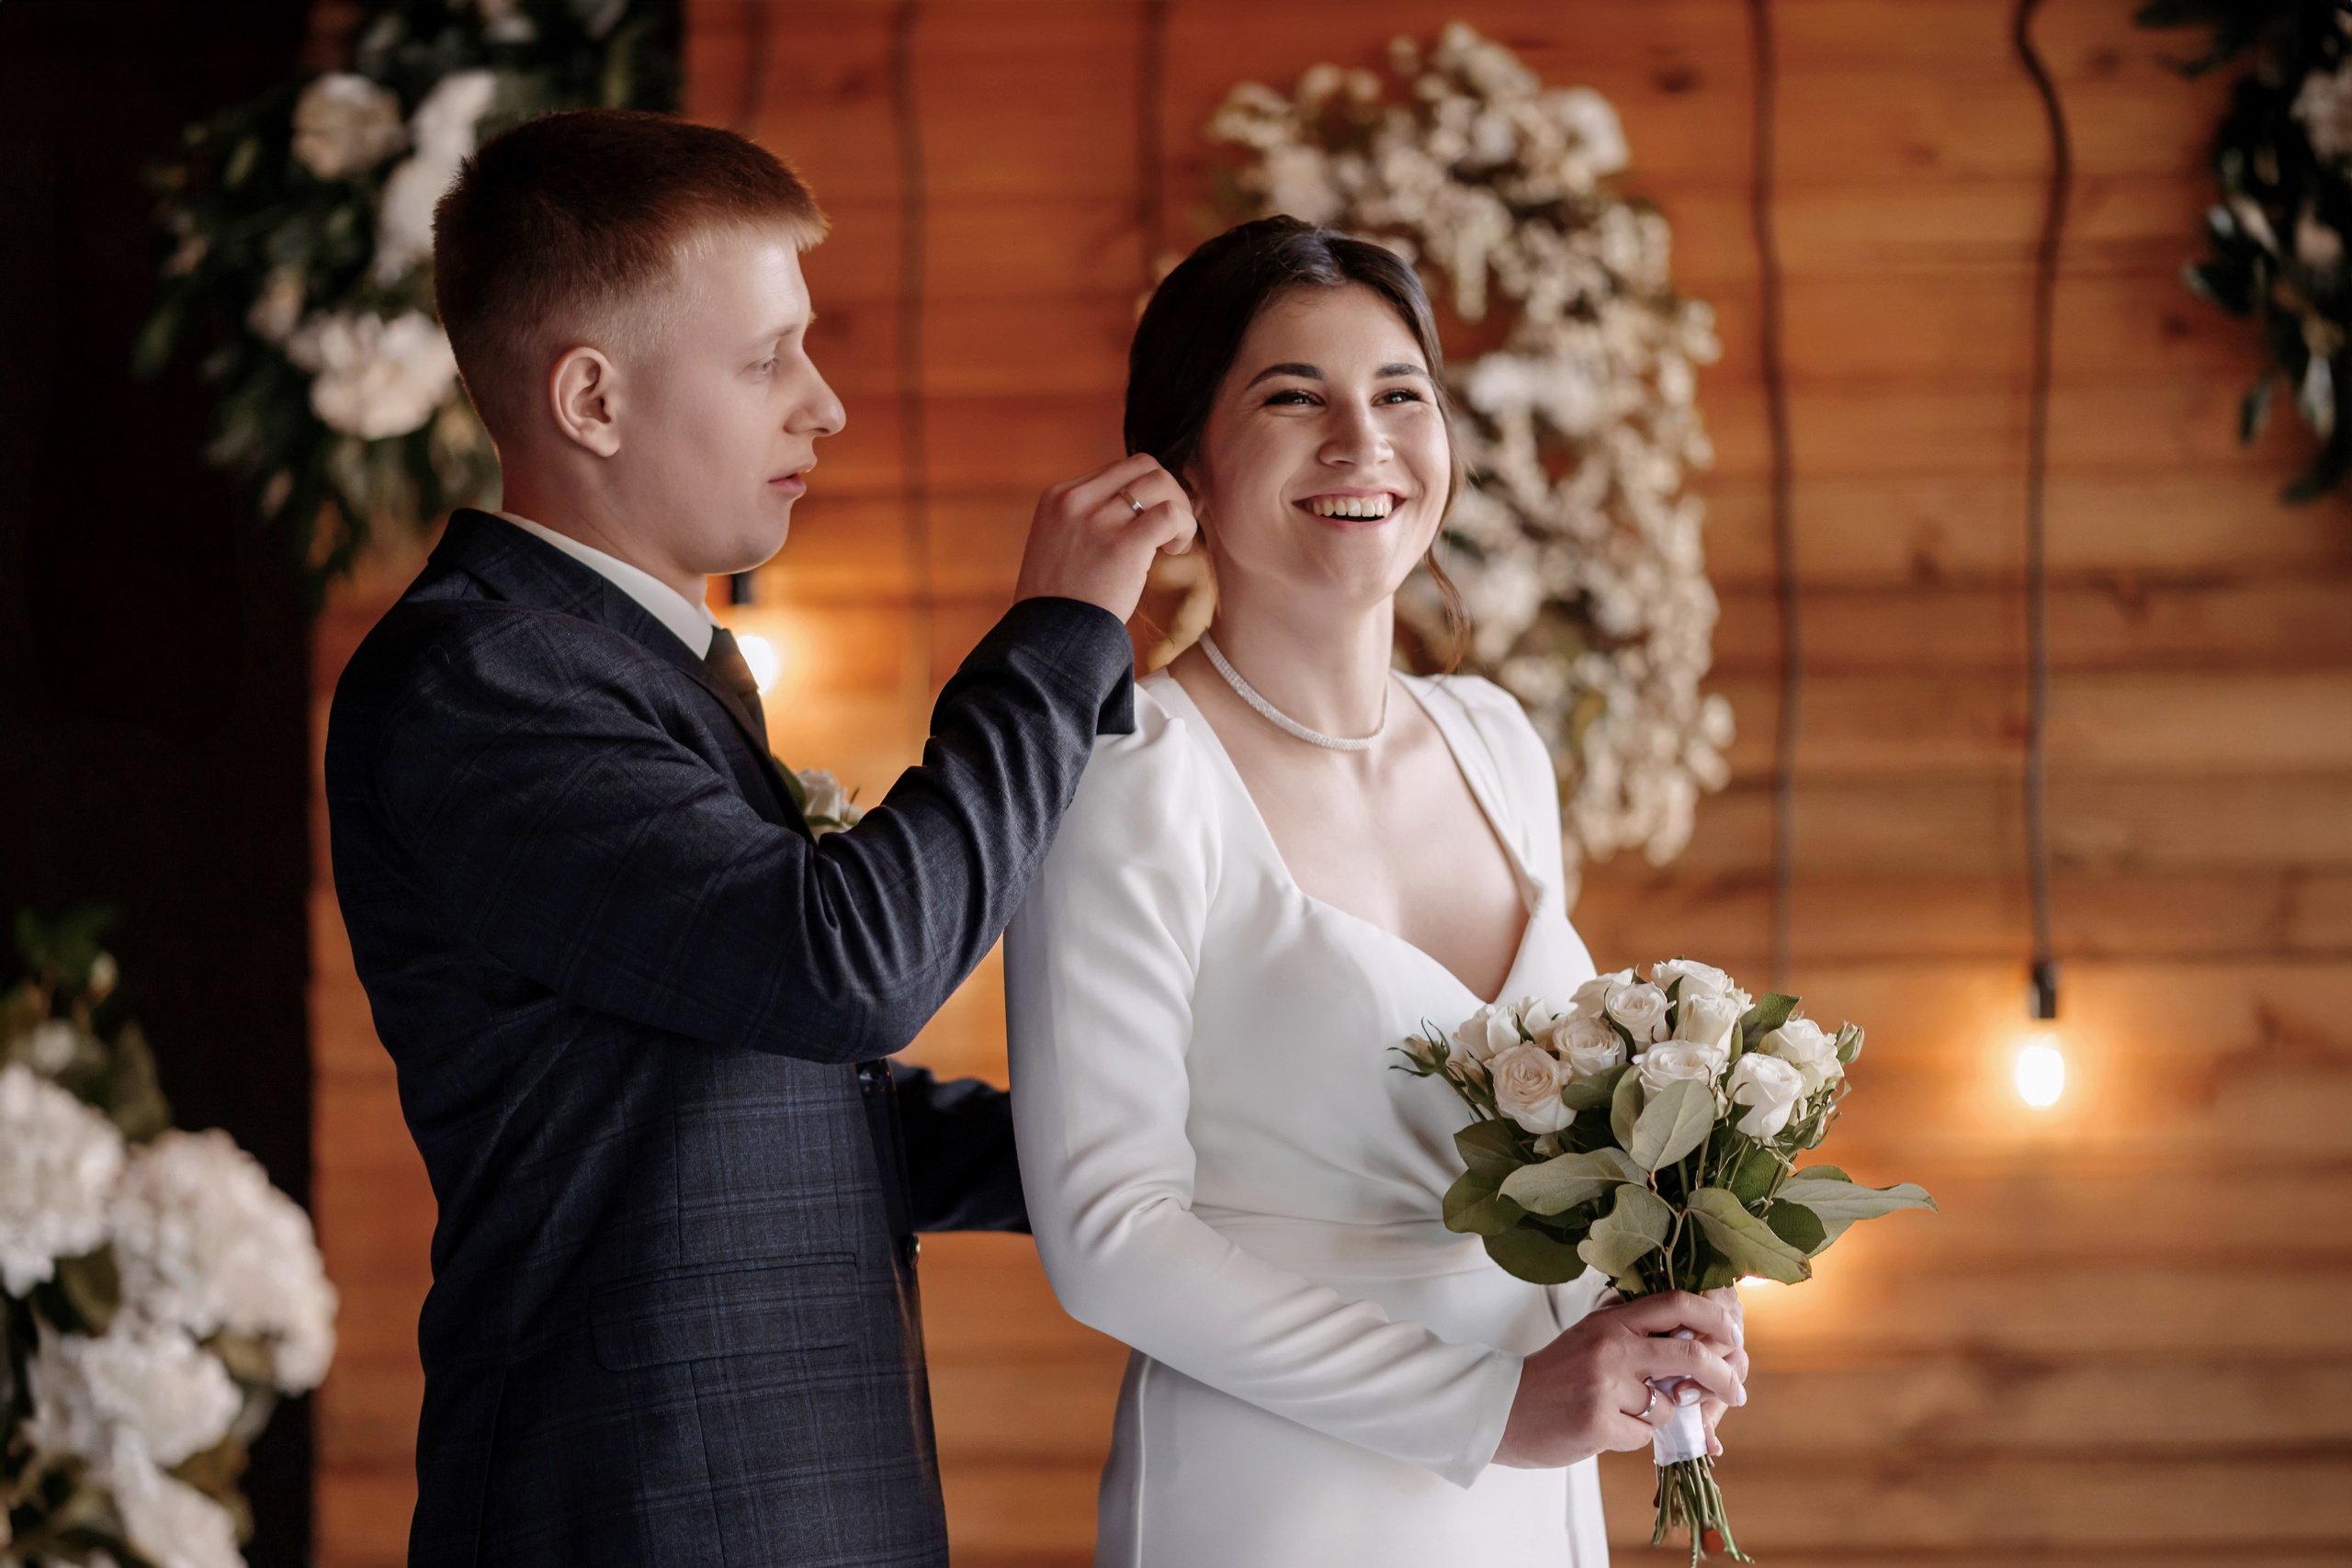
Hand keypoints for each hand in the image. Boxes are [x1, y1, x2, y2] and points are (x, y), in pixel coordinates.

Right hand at [1013, 453, 1195, 621]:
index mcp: (1057, 497)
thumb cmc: (1059, 601)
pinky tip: (1175, 550)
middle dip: (1168, 492)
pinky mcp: (1123, 546)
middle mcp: (1075, 501)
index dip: (1144, 492)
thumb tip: (1133, 505)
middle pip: (1144, 466)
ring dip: (1179, 509)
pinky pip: (1171, 514)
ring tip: (1172, 543)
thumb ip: (1085, 519)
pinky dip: (1184, 527)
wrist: (1048, 639)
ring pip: (1161, 483)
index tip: (1147, 523)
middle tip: (1169, 529)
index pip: (1118, 470)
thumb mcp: (1057, 544)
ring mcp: (1098, 521)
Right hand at [1490, 1289, 1746, 1469]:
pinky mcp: (1598, 1421)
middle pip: (1690, 1355)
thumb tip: (1702, 1348)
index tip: (1733, 1335)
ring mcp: (1604, 1384)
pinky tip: (1605, 1428)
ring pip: (1669, 1405)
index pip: (1676, 1304)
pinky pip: (1645, 1435)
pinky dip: (1634, 1436)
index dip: (1715, 1318)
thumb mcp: (1594, 1339)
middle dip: (1724, 1377)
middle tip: (1736, 1391)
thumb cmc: (1554, 1376)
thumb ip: (1639, 1338)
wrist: (1503, 1408)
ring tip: (1624, 1413)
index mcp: (1612, 1320)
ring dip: (1661, 1416)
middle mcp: (1610, 1346)